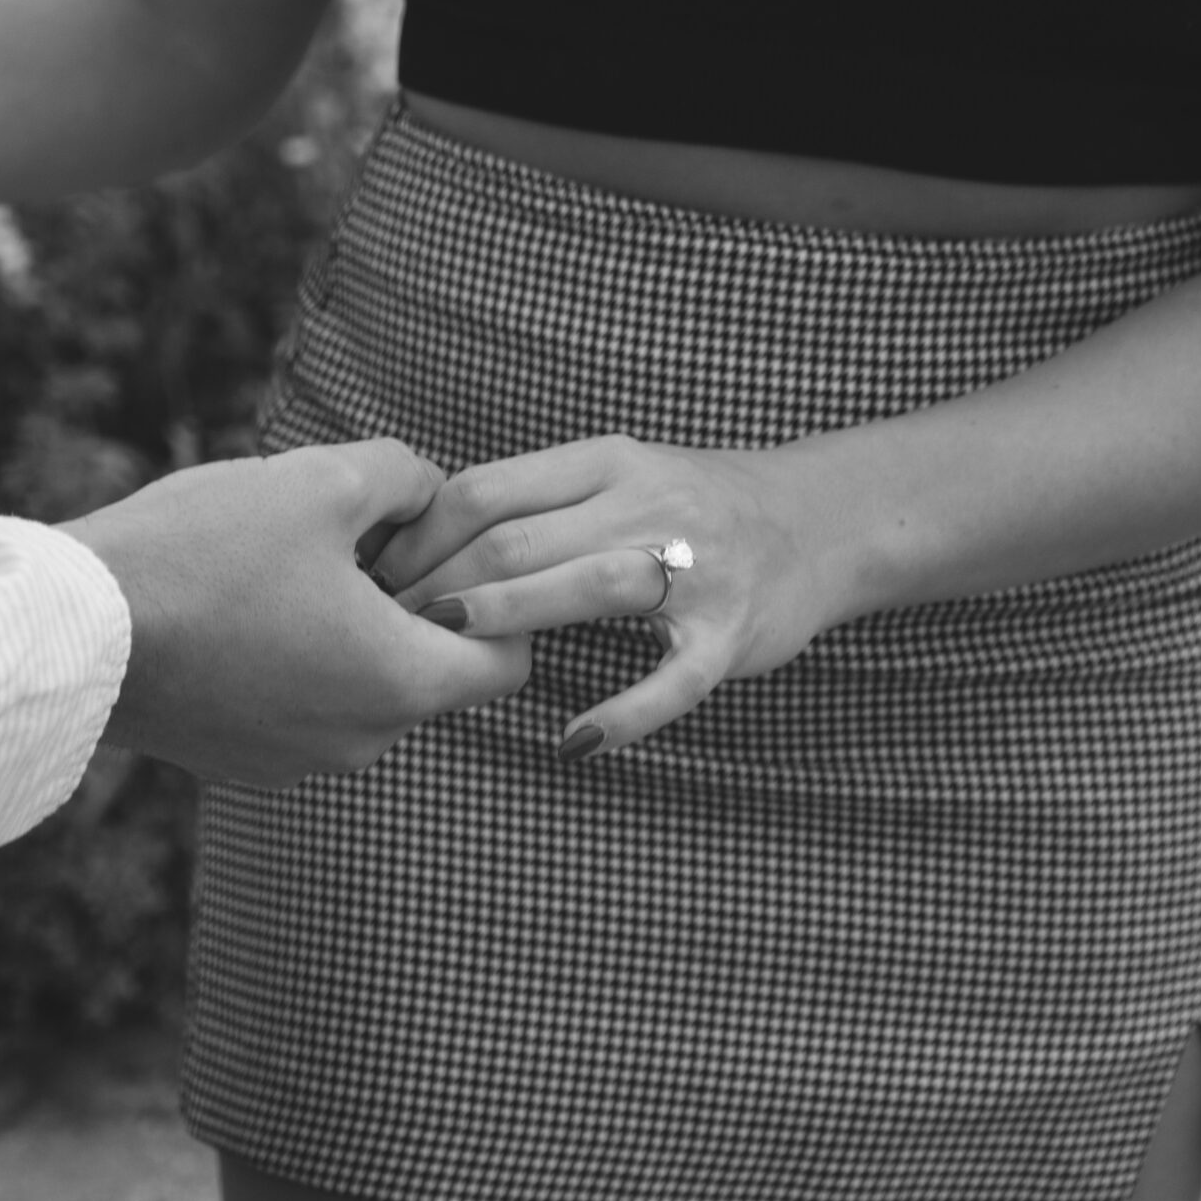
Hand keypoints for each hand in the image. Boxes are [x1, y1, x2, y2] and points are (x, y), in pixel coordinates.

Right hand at [66, 441, 529, 786]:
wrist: (70, 628)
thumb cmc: (203, 552)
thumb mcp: (322, 479)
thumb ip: (404, 477)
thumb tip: (425, 493)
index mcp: (400, 683)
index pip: (508, 662)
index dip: (498, 599)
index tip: (447, 551)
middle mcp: (360, 741)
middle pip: (429, 672)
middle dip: (410, 603)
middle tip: (357, 540)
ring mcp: (295, 762)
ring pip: (360, 688)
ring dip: (348, 631)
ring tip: (289, 566)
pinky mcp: (237, 761)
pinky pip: (299, 707)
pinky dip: (294, 661)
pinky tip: (243, 604)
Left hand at [375, 434, 848, 757]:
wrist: (821, 521)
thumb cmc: (696, 503)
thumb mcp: (619, 474)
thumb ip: (540, 498)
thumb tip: (424, 534)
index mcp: (609, 460)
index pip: (490, 489)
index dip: (422, 535)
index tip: (379, 575)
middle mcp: (649, 503)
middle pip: (519, 540)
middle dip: (440, 586)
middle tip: (386, 625)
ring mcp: (695, 569)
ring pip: (581, 590)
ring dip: (503, 622)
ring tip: (445, 659)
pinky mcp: (730, 635)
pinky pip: (669, 683)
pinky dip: (621, 716)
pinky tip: (573, 740)